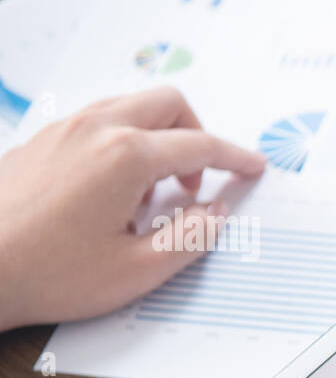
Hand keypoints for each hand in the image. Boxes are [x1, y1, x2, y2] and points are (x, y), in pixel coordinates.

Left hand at [0, 87, 264, 332]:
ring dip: (158, 137)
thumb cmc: (46, 273)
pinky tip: (114, 191)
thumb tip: (215, 213)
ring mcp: (63, 130)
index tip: (252, 168)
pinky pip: (97, 122)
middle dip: (197, 135)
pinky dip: (123, 142)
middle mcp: (95, 130)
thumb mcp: (137, 271)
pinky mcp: (40, 141)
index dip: (235, 158)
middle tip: (197, 183)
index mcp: (126, 157)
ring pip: (130, 107)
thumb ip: (191, 238)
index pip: (199, 146)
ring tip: (154, 192)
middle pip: (168, 104)